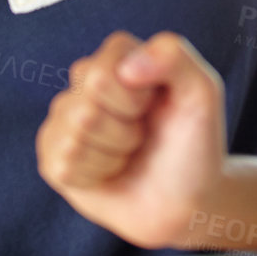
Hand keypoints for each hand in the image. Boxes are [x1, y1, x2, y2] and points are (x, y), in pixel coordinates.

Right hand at [37, 31, 226, 248]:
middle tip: (142, 134)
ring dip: (113, 156)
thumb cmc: (194, 142)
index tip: (154, 106)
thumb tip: (126, 68)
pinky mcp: (54, 155)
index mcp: (118, 56)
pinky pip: (63, 165)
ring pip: (74, 138)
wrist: (185, 198)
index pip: (101, 73)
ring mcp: (66, 117)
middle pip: (85, 108)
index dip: (133, 98)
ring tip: (129, 152)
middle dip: (124, 132)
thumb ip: (174, 57)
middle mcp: (85, 80)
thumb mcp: (202, 93)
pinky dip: (95, 176)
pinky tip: (111, 171)